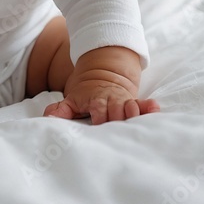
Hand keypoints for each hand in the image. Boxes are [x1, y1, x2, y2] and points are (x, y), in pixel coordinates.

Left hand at [44, 79, 159, 123]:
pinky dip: (148, 106)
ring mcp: (123, 100)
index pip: (98, 108)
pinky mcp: (134, 102)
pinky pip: (143, 104)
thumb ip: (61, 110)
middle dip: (118, 119)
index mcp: (95, 99)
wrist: (103, 72)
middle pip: (116, 110)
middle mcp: (111, 99)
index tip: (99, 126)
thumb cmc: (85, 93)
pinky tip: (155, 108)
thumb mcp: (71, 99)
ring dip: (133, 113)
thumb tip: (48, 119)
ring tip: (136, 119)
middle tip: (119, 131)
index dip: (100, 116)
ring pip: (130, 107)